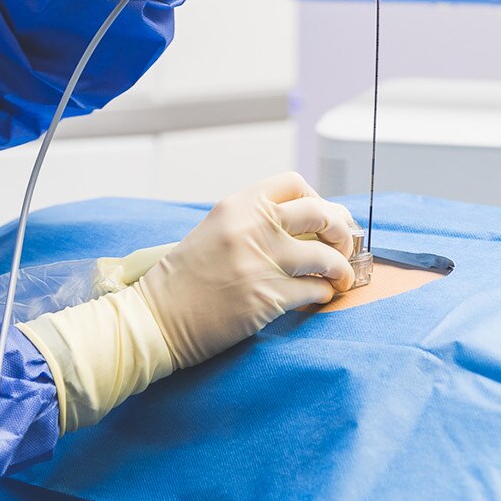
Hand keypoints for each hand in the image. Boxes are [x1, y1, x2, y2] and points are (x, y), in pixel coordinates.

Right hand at [134, 172, 358, 367]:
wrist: (156, 318)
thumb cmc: (184, 278)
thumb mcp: (215, 230)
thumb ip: (254, 221)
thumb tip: (307, 226)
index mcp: (238, 204)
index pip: (294, 183)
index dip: (317, 198)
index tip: (323, 217)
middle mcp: (253, 227)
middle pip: (321, 214)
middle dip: (341, 230)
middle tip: (344, 245)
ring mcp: (262, 262)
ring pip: (326, 257)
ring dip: (341, 268)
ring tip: (341, 277)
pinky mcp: (267, 298)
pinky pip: (315, 290)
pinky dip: (325, 294)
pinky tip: (321, 296)